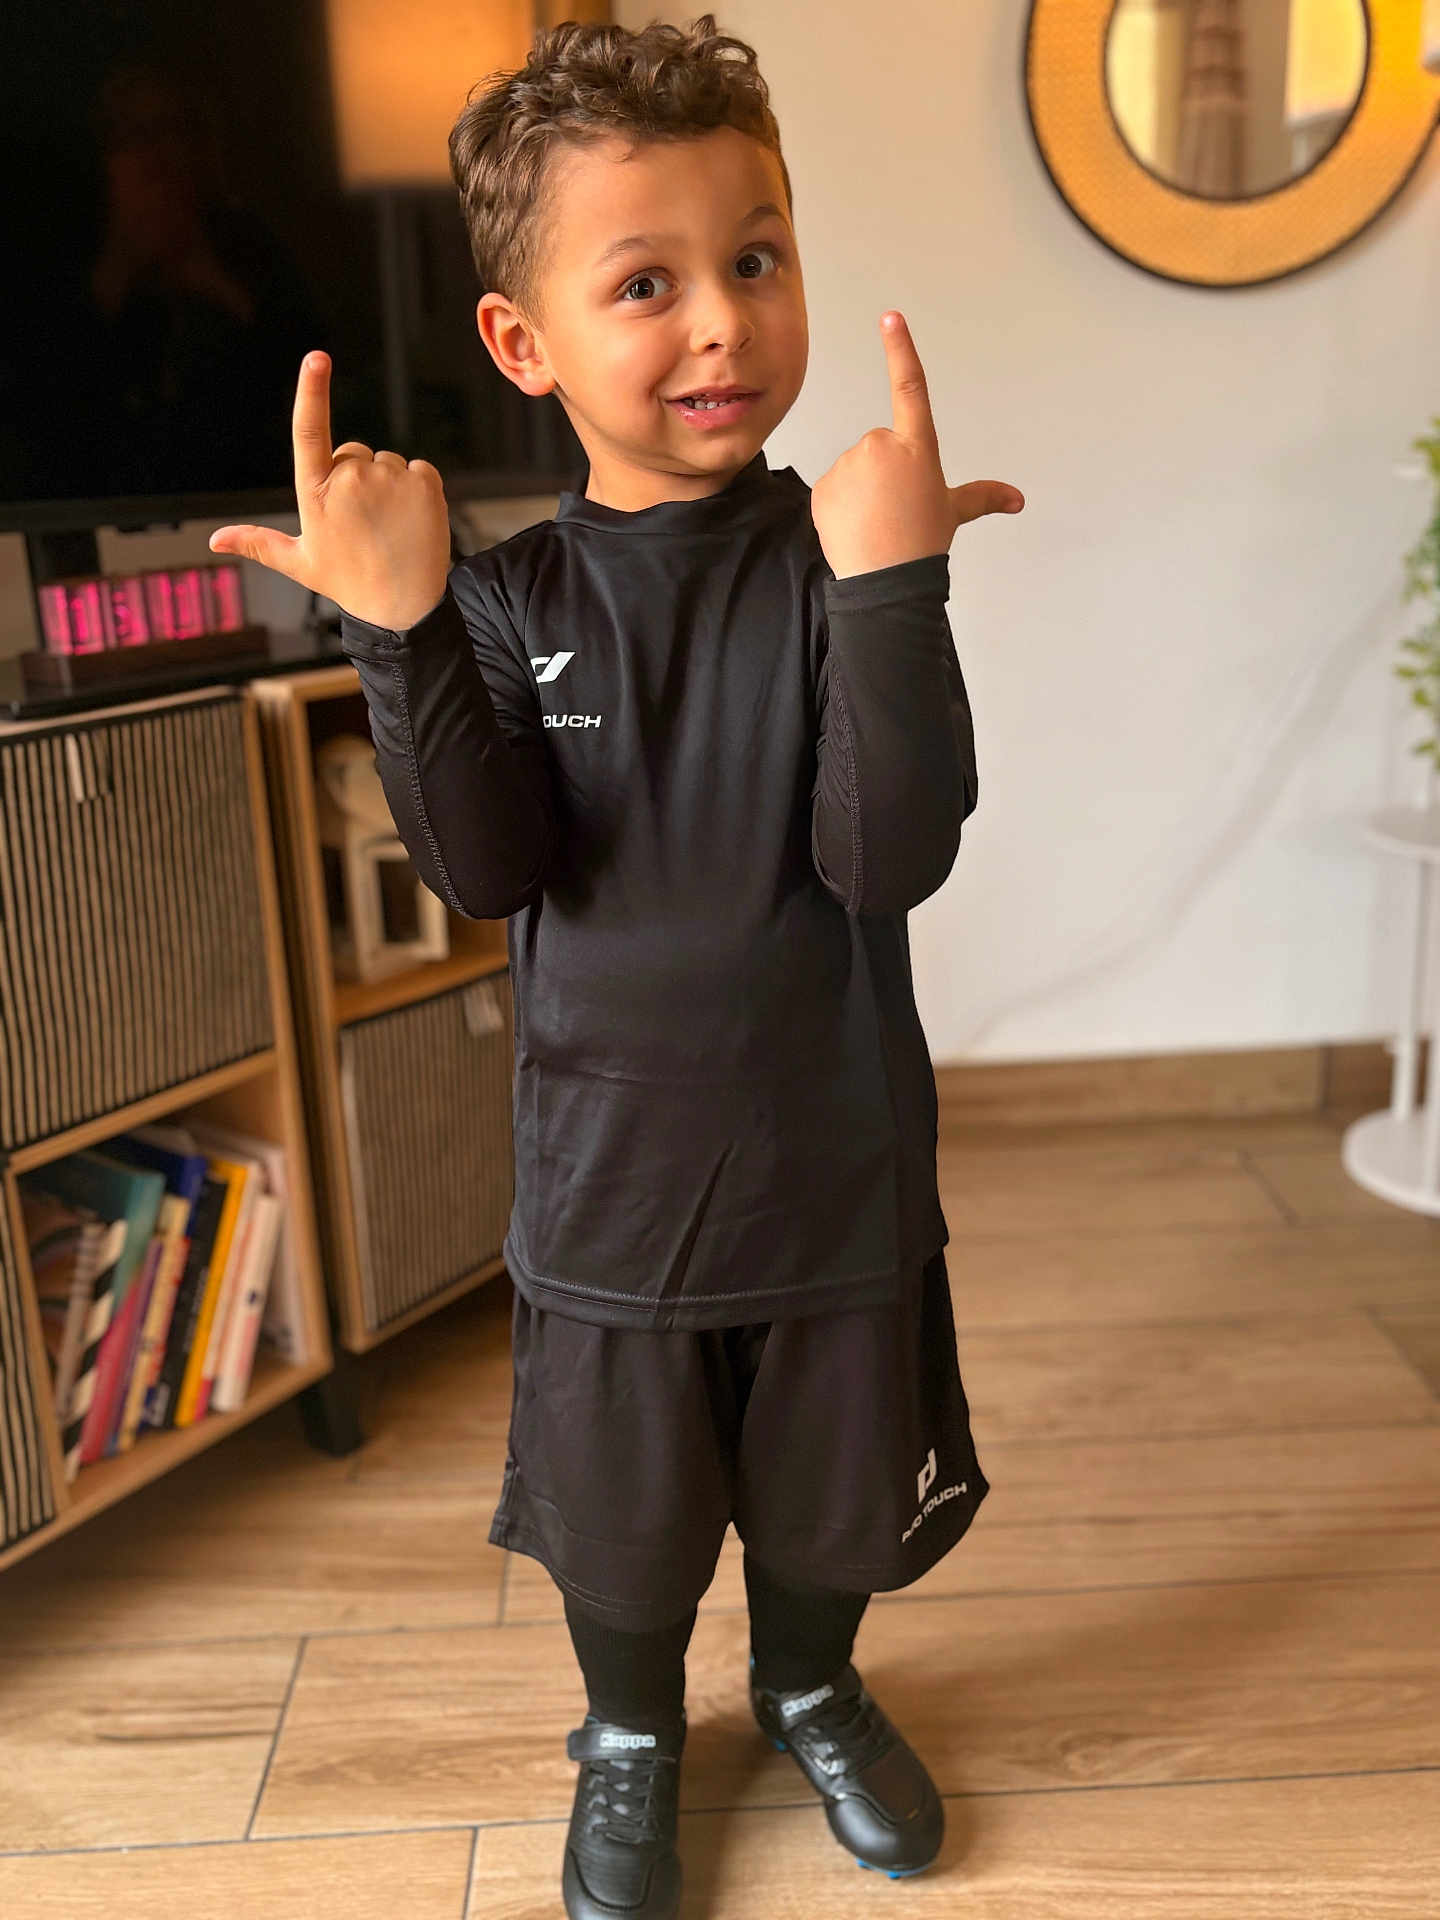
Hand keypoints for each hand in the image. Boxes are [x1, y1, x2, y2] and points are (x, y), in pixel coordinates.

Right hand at [208, 351, 451, 629]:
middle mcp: (351, 479)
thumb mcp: (300, 563)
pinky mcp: (425, 482)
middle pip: (353, 452)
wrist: (405, 609)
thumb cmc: (349, 583)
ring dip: (388, 485)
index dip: (311, 390)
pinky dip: (416, 489)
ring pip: (386, 461)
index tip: (317, 357)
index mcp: (316, 492)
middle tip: (364, 522)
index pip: (309, 430)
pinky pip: (417, 468)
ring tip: (388, 527)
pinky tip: (411, 521)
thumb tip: (214, 540)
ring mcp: (390, 479)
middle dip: (357, 476)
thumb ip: (258, 542)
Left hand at [809, 311, 1023, 579]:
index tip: (890, 318)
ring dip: (862, 491)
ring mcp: (850, 464)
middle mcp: (882, 446)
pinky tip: (855, 528)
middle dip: (883, 473)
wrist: (886, 580)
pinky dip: (841, 507)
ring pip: (854, 470)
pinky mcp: (824, 486)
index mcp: (917, 447)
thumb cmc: (921, 544)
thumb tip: (1017, 500)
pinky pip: (833, 491)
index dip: (901, 349)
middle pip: (879, 449)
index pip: (910, 387)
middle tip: (893, 509)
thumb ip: (982, 498)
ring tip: (875, 521)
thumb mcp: (953, 513)